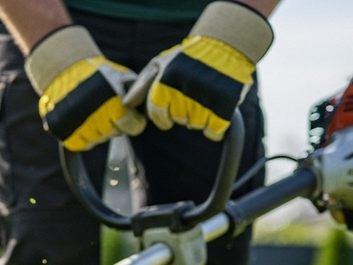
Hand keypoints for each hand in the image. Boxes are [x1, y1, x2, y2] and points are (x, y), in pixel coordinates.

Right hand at [27, 26, 145, 151]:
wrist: (62, 71)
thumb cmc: (96, 73)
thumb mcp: (121, 76)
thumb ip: (136, 92)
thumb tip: (150, 106)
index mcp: (114, 104)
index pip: (134, 127)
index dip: (133, 120)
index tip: (127, 113)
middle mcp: (98, 119)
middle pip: (115, 133)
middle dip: (115, 123)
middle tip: (106, 109)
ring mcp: (80, 128)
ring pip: (99, 140)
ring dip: (98, 130)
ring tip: (92, 112)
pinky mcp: (66, 135)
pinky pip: (82, 144)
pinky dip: (84, 136)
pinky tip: (82, 121)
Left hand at [125, 1, 272, 140]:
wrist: (226, 46)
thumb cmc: (187, 57)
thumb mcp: (161, 64)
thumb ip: (142, 85)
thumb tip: (126, 104)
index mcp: (166, 83)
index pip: (157, 115)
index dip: (163, 116)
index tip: (169, 110)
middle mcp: (183, 92)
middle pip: (178, 119)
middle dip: (182, 112)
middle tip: (192, 95)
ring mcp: (205, 100)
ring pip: (195, 124)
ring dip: (199, 117)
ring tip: (204, 97)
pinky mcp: (224, 107)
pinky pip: (213, 131)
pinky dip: (214, 127)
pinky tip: (216, 111)